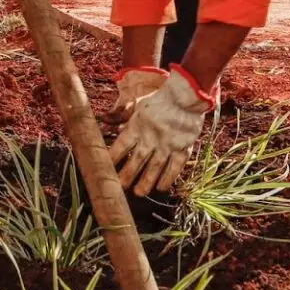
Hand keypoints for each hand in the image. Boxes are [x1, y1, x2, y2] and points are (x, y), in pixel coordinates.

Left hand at [108, 71, 211, 195]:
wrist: (185, 96)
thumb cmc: (159, 100)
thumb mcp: (138, 105)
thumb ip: (123, 115)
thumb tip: (104, 120)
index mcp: (137, 126)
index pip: (121, 146)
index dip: (113, 159)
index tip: (105, 170)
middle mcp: (151, 137)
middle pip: (136, 160)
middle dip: (127, 176)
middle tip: (120, 188)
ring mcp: (168, 144)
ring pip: (155, 167)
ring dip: (146, 181)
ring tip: (138, 193)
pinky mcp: (183, 147)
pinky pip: (175, 167)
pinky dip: (168, 178)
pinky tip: (161, 187)